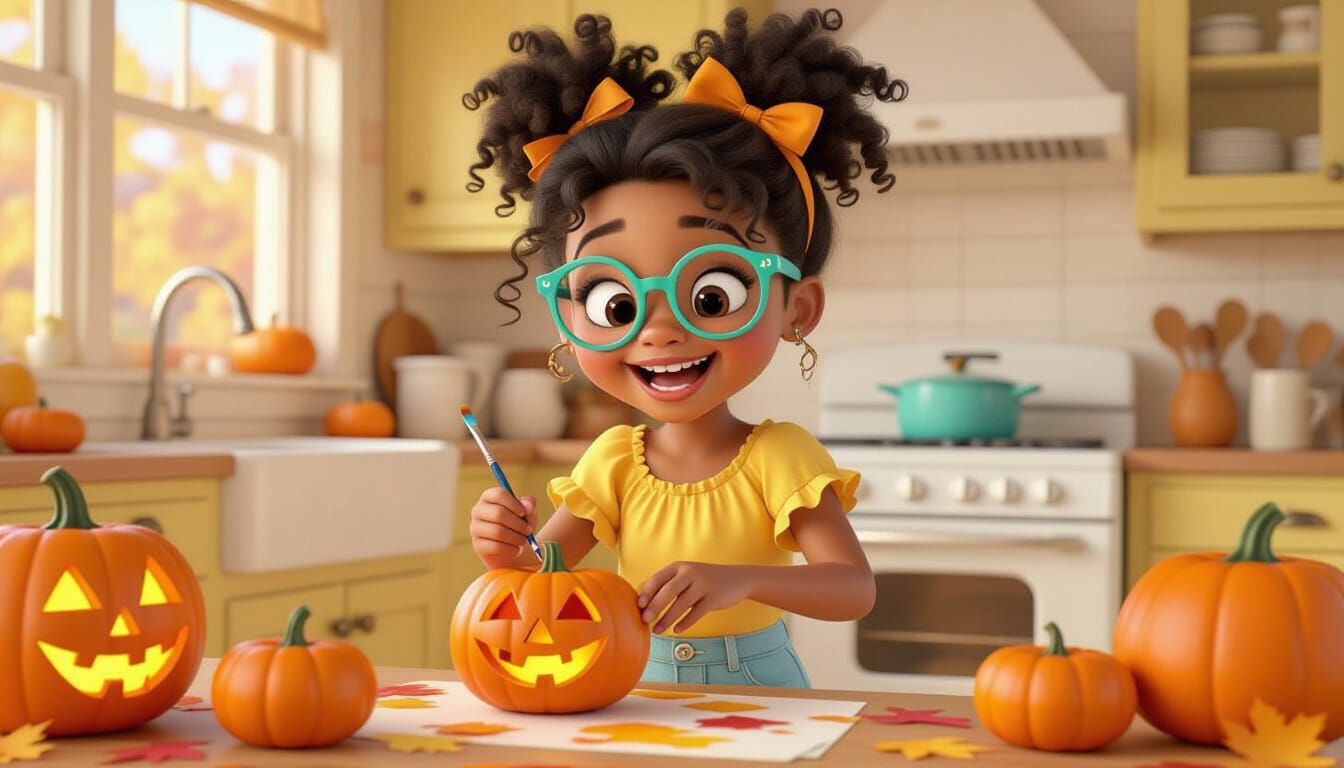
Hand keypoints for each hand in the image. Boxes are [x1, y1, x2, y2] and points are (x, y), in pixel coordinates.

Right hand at [469, 487, 537, 568]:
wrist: (511, 548)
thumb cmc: (518, 525)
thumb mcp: (527, 513)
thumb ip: (529, 505)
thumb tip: (528, 505)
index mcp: (489, 497)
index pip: (498, 494)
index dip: (513, 503)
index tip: (524, 513)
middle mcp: (478, 510)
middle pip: (498, 513)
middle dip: (518, 523)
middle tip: (528, 530)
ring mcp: (475, 528)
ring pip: (497, 531)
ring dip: (516, 537)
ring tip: (524, 540)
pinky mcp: (478, 545)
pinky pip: (496, 547)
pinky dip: (511, 549)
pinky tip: (516, 549)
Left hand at [638, 562, 752, 634]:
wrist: (737, 579)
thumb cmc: (704, 580)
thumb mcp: (687, 576)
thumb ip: (669, 586)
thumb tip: (645, 604)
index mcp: (679, 566)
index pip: (658, 578)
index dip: (647, 592)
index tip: (639, 605)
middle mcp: (690, 572)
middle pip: (668, 591)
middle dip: (655, 607)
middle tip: (645, 620)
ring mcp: (703, 584)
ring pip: (681, 604)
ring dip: (667, 619)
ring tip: (658, 631)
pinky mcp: (713, 597)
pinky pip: (696, 613)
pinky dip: (685, 623)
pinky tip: (677, 630)